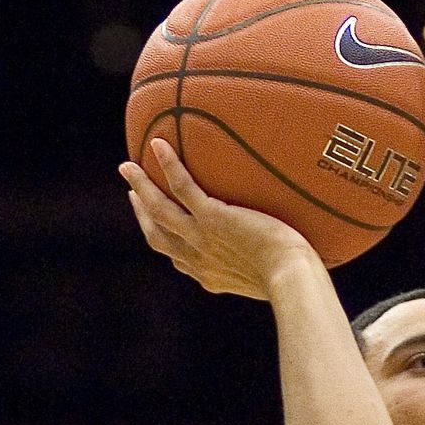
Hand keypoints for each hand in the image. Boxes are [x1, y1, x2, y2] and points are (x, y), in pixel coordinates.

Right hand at [120, 141, 313, 298]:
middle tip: (132, 194)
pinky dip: (168, 165)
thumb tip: (294, 247)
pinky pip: (183, 187)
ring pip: (159, 210)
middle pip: (158, 237)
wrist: (291, 278)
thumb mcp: (277, 275)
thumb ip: (273, 260)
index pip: (180, 260)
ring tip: (127, 167)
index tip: (158, 227)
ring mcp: (202, 238)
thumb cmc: (296, 280)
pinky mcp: (212, 218)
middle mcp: (200, 260)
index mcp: (211, 276)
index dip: (166, 242)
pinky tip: (158, 144)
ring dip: (140, 188)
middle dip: (142, 215)